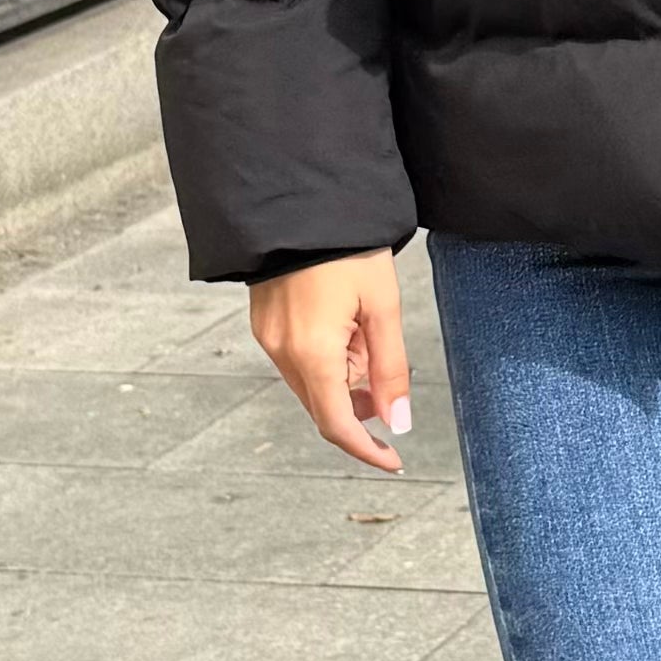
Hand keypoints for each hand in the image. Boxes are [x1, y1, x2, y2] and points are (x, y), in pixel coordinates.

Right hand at [248, 252, 413, 471]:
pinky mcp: (263, 324)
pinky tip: (343, 322)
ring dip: (344, 374)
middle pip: (325, 405)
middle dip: (360, 399)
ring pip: (312, 383)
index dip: (366, 449)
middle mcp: (282, 352)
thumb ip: (391, 368)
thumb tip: (397, 423)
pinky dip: (326, 357)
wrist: (301, 201)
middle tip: (384, 362)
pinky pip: (298, 360)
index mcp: (312, 352)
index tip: (393, 459)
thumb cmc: (349, 249)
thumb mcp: (382, 306)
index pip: (337, 424)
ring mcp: (268, 338)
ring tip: (363, 327)